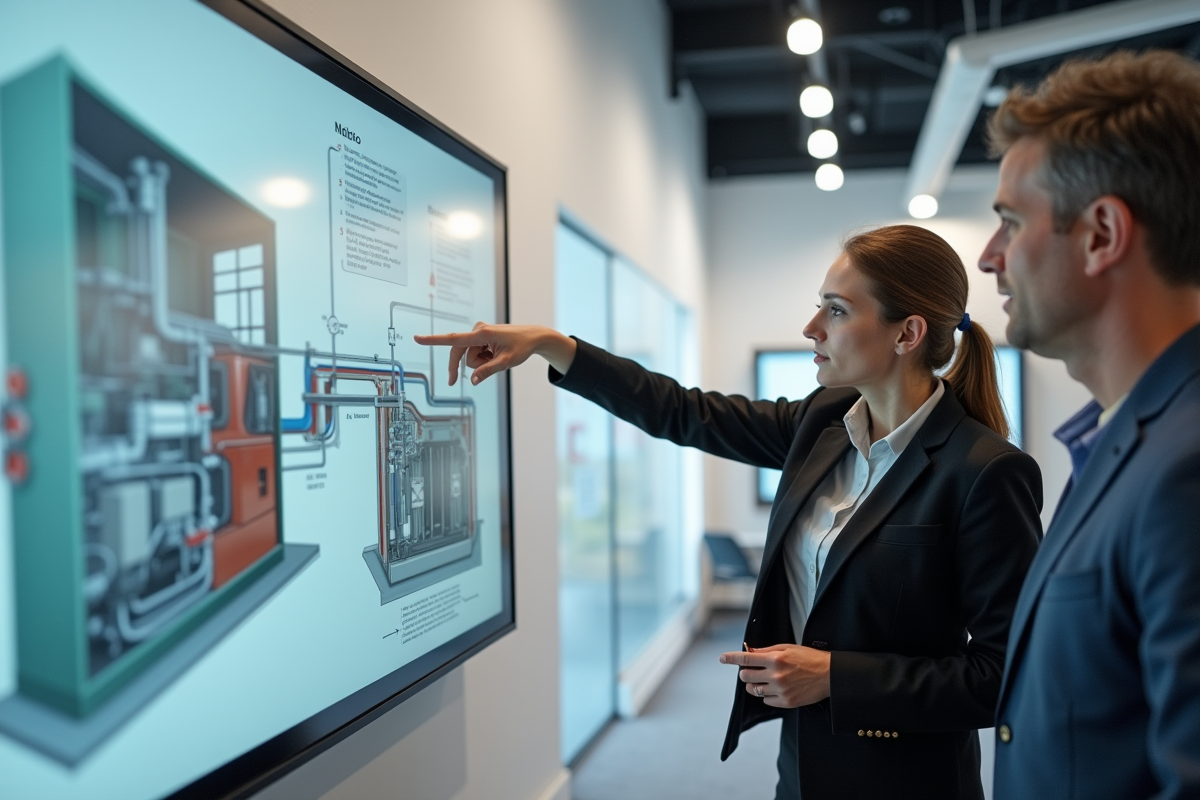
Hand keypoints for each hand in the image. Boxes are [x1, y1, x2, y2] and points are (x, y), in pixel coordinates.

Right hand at [412, 323, 575, 384]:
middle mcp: (477, 331)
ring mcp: (478, 333)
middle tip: (451, 382)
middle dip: (460, 367)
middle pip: (459, 354)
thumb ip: (488, 372)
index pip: (453, 340)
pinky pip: (474, 353)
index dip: (433, 340)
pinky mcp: (480, 336)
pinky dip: (483, 359)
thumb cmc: (522, 346)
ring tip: (497, 357)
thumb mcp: (507, 363)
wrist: (533, 337)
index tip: (417, 338)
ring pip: (468, 357)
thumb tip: (471, 381)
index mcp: (482, 334)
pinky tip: (495, 354)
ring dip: (480, 363)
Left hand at [719, 644, 830, 707]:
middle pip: (746, 677)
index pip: (746, 659)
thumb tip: (750, 652)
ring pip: (754, 690)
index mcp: (775, 659)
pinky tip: (776, 688)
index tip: (723, 659)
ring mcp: (780, 690)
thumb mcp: (788, 648)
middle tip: (753, 670)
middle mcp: (776, 675)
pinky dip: (767, 695)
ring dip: (754, 685)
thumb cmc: (810, 659)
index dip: (731, 658)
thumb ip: (767, 650)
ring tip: (764, 680)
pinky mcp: (786, 702)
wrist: (829, 675)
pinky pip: (766, 701)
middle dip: (746, 673)